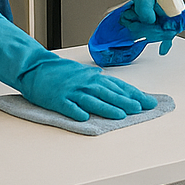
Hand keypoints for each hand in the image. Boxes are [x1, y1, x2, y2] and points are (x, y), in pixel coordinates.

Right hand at [0, 12, 156, 120]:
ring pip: (92, 100)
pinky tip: (85, 118)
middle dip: (126, 101)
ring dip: (107, 108)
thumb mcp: (85, 73)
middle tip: (141, 109)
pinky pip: (67, 106)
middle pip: (109, 93)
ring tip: (120, 115)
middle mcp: (86, 82)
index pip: (119, 86)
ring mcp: (71, 90)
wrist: (36, 66)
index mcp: (94, 77)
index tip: (149, 101)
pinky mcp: (56, 99)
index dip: (135, 94)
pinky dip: (76, 111)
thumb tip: (120, 88)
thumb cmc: (62, 71)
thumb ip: (101, 81)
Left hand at [101, 0, 182, 54]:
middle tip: (144, 34)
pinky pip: (151, 22)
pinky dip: (143, 27)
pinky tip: (138, 28)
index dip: (170, 29)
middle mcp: (168, 3)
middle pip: (168, 24)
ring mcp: (159, 6)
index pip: (177, 18)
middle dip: (154, 30)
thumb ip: (146, 8)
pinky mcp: (151, 9)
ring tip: (133, 23)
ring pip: (158, 25)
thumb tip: (149, 21)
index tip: (162, 36)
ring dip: (145, 28)